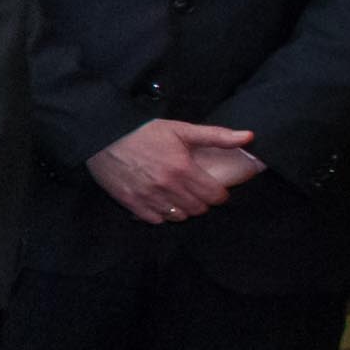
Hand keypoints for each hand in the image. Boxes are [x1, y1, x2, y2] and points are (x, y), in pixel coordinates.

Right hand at [89, 119, 258, 222]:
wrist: (101, 136)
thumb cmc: (142, 131)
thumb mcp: (180, 129)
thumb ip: (216, 136)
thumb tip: (248, 137)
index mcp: (183, 168)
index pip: (215, 195)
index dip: (218, 193)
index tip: (212, 187)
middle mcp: (167, 186)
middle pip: (199, 208)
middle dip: (202, 201)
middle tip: (195, 190)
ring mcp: (148, 197)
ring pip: (179, 216)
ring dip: (183, 209)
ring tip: (177, 196)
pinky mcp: (131, 203)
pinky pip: (156, 219)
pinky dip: (161, 214)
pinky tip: (159, 201)